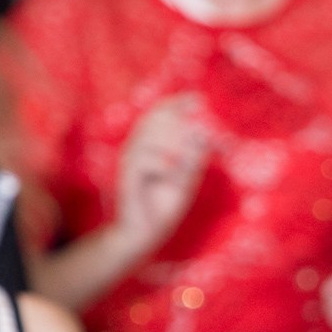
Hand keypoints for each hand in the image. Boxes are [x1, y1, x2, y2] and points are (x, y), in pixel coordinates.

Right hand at [111, 94, 212, 262]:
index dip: (176, 104)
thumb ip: (194, 157)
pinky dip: (160, 164)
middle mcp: (137, 149)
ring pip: (145, 139)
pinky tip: (173, 173)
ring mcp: (130, 163)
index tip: (198, 98)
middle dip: (174, 120)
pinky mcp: (126, 179)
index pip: (159, 116)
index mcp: (152, 146)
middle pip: (151, 122)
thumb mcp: (186, 178)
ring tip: (187, 156)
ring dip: (170, 142)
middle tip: (196, 128)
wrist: (144, 233)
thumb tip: (205, 131)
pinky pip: (141, 162)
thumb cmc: (164, 203)